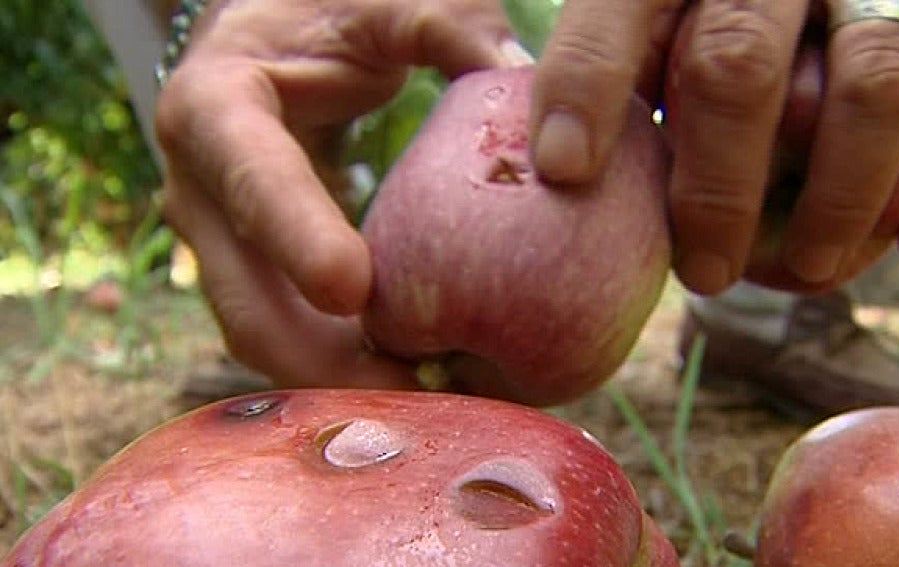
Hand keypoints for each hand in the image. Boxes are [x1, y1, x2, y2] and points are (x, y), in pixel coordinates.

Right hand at [155, 0, 526, 387]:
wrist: (268, 44)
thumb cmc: (323, 17)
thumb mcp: (373, 4)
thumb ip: (439, 21)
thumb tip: (519, 68)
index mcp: (216, 111)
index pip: (249, 179)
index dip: (294, 237)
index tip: (354, 290)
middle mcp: (203, 191)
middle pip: (245, 303)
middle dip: (323, 360)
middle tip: (416, 391)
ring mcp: (223, 244)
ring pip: (267, 340)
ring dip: (340, 382)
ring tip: (427, 406)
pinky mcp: (255, 273)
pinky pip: (292, 336)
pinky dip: (345, 367)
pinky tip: (413, 381)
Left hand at [530, 0, 898, 294]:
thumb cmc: (725, 3)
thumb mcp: (663, 11)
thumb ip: (618, 63)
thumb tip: (567, 168)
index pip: (614, 13)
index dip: (584, 90)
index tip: (565, 172)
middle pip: (737, 64)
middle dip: (718, 190)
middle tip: (707, 273)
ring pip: (873, 85)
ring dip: (839, 202)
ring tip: (806, 272)